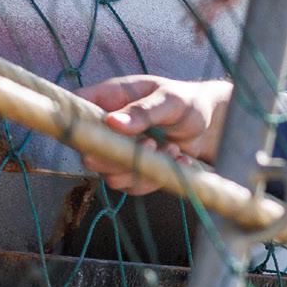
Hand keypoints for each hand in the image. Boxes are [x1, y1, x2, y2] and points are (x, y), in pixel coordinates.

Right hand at [76, 74, 232, 194]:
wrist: (211, 124)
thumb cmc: (188, 102)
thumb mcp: (169, 100)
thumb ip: (143, 111)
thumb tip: (112, 123)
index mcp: (107, 99)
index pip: (75, 113)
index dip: (78, 127)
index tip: (103, 136)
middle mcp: (107, 128)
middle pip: (89, 154)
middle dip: (120, 156)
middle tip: (152, 143)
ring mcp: (119, 152)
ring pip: (110, 176)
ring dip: (142, 168)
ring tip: (171, 148)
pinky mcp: (134, 171)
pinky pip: (133, 187)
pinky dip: (156, 177)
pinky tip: (178, 160)